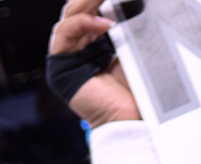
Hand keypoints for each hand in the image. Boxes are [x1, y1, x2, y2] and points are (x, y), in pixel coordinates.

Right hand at [50, 0, 143, 125]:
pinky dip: (83, 23)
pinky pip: (63, 34)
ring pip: (69, 15)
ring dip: (87, 2)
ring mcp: (69, 56)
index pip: (93, 7)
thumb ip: (131, 21)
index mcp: (99, 40)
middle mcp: (81, 46)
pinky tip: (106, 24)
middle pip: (78, 7)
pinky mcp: (61, 68)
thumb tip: (132, 0)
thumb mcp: (138, 44)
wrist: (133, 115)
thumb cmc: (139, 86)